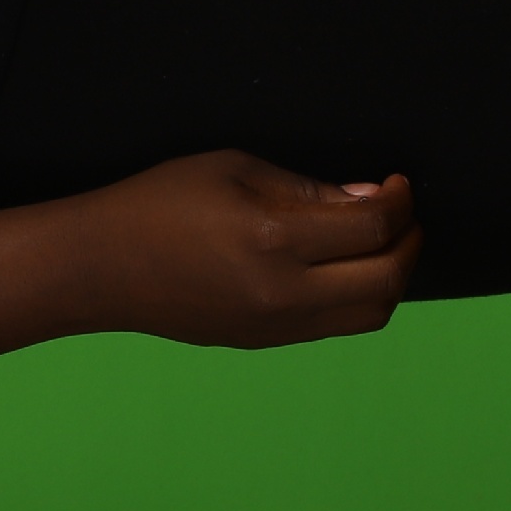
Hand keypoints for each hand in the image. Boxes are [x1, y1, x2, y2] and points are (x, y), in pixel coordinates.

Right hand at [70, 150, 417, 347]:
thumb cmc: (157, 204)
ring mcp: (276, 325)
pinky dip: (358, 295)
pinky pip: (336, 325)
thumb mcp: (232, 170)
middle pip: (386, 280)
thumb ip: (306, 188)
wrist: (100, 267)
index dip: (400, 201)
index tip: (398, 183)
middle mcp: (283, 291)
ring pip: (370, 313)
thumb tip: (370, 200)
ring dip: (392, 277)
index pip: (372, 227)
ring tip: (382, 243)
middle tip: (404, 214)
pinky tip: (345, 266)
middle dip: (410, 242)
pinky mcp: (266, 341)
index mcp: (273, 238)